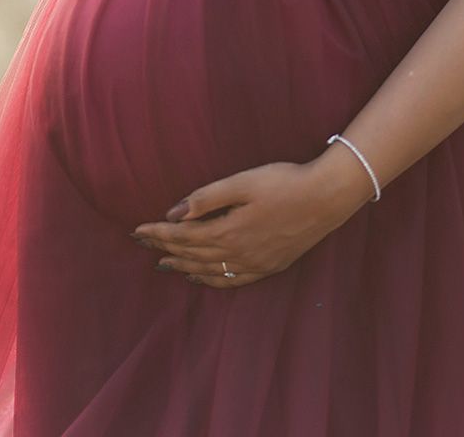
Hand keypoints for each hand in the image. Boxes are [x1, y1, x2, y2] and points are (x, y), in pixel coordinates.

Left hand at [129, 158, 368, 288]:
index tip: (137, 230)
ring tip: (164, 263)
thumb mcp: (243, 182)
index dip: (158, 234)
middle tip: (143, 244)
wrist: (326, 199)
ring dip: (184, 266)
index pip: (183, 235)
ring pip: (209, 270)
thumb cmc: (284, 182)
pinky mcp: (268, 267)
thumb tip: (174, 213)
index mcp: (228, 230)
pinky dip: (211, 280)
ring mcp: (254, 264)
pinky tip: (201, 277)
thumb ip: (207, 198)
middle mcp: (238, 253)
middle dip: (165, 248)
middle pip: (192, 254)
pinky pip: (231, 281)